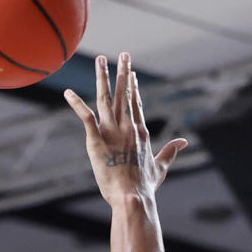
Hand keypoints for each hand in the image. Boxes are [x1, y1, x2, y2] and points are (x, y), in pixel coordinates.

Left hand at [64, 52, 186, 206]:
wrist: (132, 197)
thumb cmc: (145, 187)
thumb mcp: (160, 167)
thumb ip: (170, 151)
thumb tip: (184, 141)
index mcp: (140, 132)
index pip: (136, 104)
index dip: (134, 88)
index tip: (132, 74)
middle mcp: (127, 127)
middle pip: (124, 94)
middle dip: (123, 72)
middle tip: (123, 54)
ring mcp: (111, 132)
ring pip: (106, 98)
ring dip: (103, 77)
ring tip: (100, 60)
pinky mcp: (96, 140)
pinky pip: (85, 117)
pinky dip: (76, 104)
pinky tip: (67, 93)